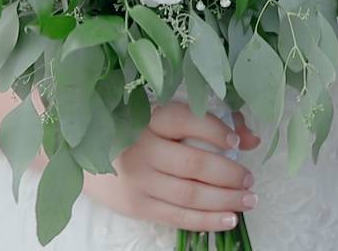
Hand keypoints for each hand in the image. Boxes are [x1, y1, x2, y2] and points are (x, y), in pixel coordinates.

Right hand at [85, 102, 260, 231]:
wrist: (85, 157)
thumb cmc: (137, 133)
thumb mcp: (167, 118)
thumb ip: (211, 121)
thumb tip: (251, 138)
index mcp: (150, 118)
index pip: (187, 120)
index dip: (216, 130)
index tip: (237, 142)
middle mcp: (143, 148)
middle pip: (194, 163)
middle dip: (229, 174)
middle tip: (249, 179)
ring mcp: (139, 180)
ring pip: (190, 193)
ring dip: (226, 199)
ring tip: (249, 199)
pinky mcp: (136, 205)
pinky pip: (178, 216)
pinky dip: (207, 220)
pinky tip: (230, 218)